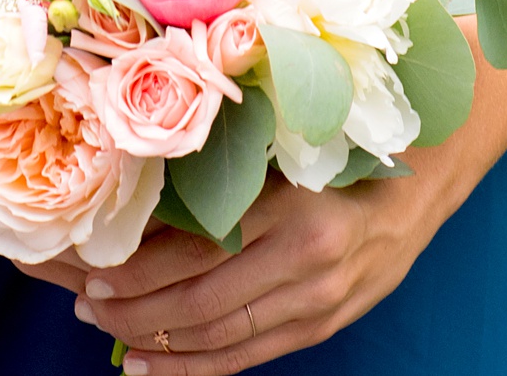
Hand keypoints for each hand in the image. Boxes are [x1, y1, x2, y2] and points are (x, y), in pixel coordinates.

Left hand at [69, 161, 456, 371]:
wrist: (417, 189)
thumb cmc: (339, 156)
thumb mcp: (283, 152)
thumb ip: (226, 176)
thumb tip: (143, 198)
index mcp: (290, 207)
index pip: (198, 249)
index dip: (141, 271)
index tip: (96, 275)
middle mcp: (304, 260)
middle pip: (202, 302)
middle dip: (137, 312)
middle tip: (89, 308)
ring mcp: (315, 301)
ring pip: (221, 338)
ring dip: (159, 345)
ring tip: (115, 340)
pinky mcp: (320, 328)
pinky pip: (248, 357)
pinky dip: (197, 369)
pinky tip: (157, 368)